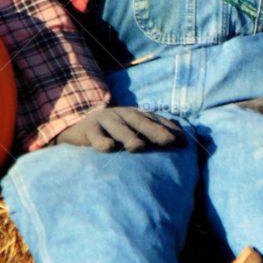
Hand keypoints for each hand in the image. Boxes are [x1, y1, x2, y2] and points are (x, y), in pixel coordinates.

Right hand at [55, 106, 186, 151]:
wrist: (78, 125)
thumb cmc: (111, 132)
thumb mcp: (130, 129)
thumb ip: (148, 134)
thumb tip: (177, 144)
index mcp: (135, 114)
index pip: (156, 120)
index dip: (170, 129)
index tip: (185, 142)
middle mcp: (122, 115)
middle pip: (141, 122)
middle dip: (156, 131)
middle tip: (169, 142)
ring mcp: (106, 121)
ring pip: (119, 128)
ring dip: (129, 136)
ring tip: (138, 147)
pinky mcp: (89, 130)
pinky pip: (96, 136)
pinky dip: (102, 141)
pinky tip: (109, 148)